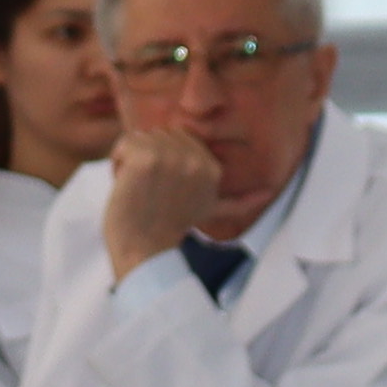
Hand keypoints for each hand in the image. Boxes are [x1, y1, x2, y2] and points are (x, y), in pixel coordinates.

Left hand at [102, 125, 227, 278]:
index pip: (179, 139)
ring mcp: (172, 157)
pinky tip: (126, 186)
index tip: (166, 192)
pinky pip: (124, 143)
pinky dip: (117, 164)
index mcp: (212, 168)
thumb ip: (239, 201)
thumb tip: (269, 192)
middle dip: (148, 160)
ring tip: (139, 190)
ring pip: (140, 138)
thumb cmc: (169, 229)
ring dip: (130, 163)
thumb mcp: (211, 210)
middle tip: (151, 192)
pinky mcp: (146, 158)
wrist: (144, 250)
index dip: (165, 164)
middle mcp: (197, 160)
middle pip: (160, 136)